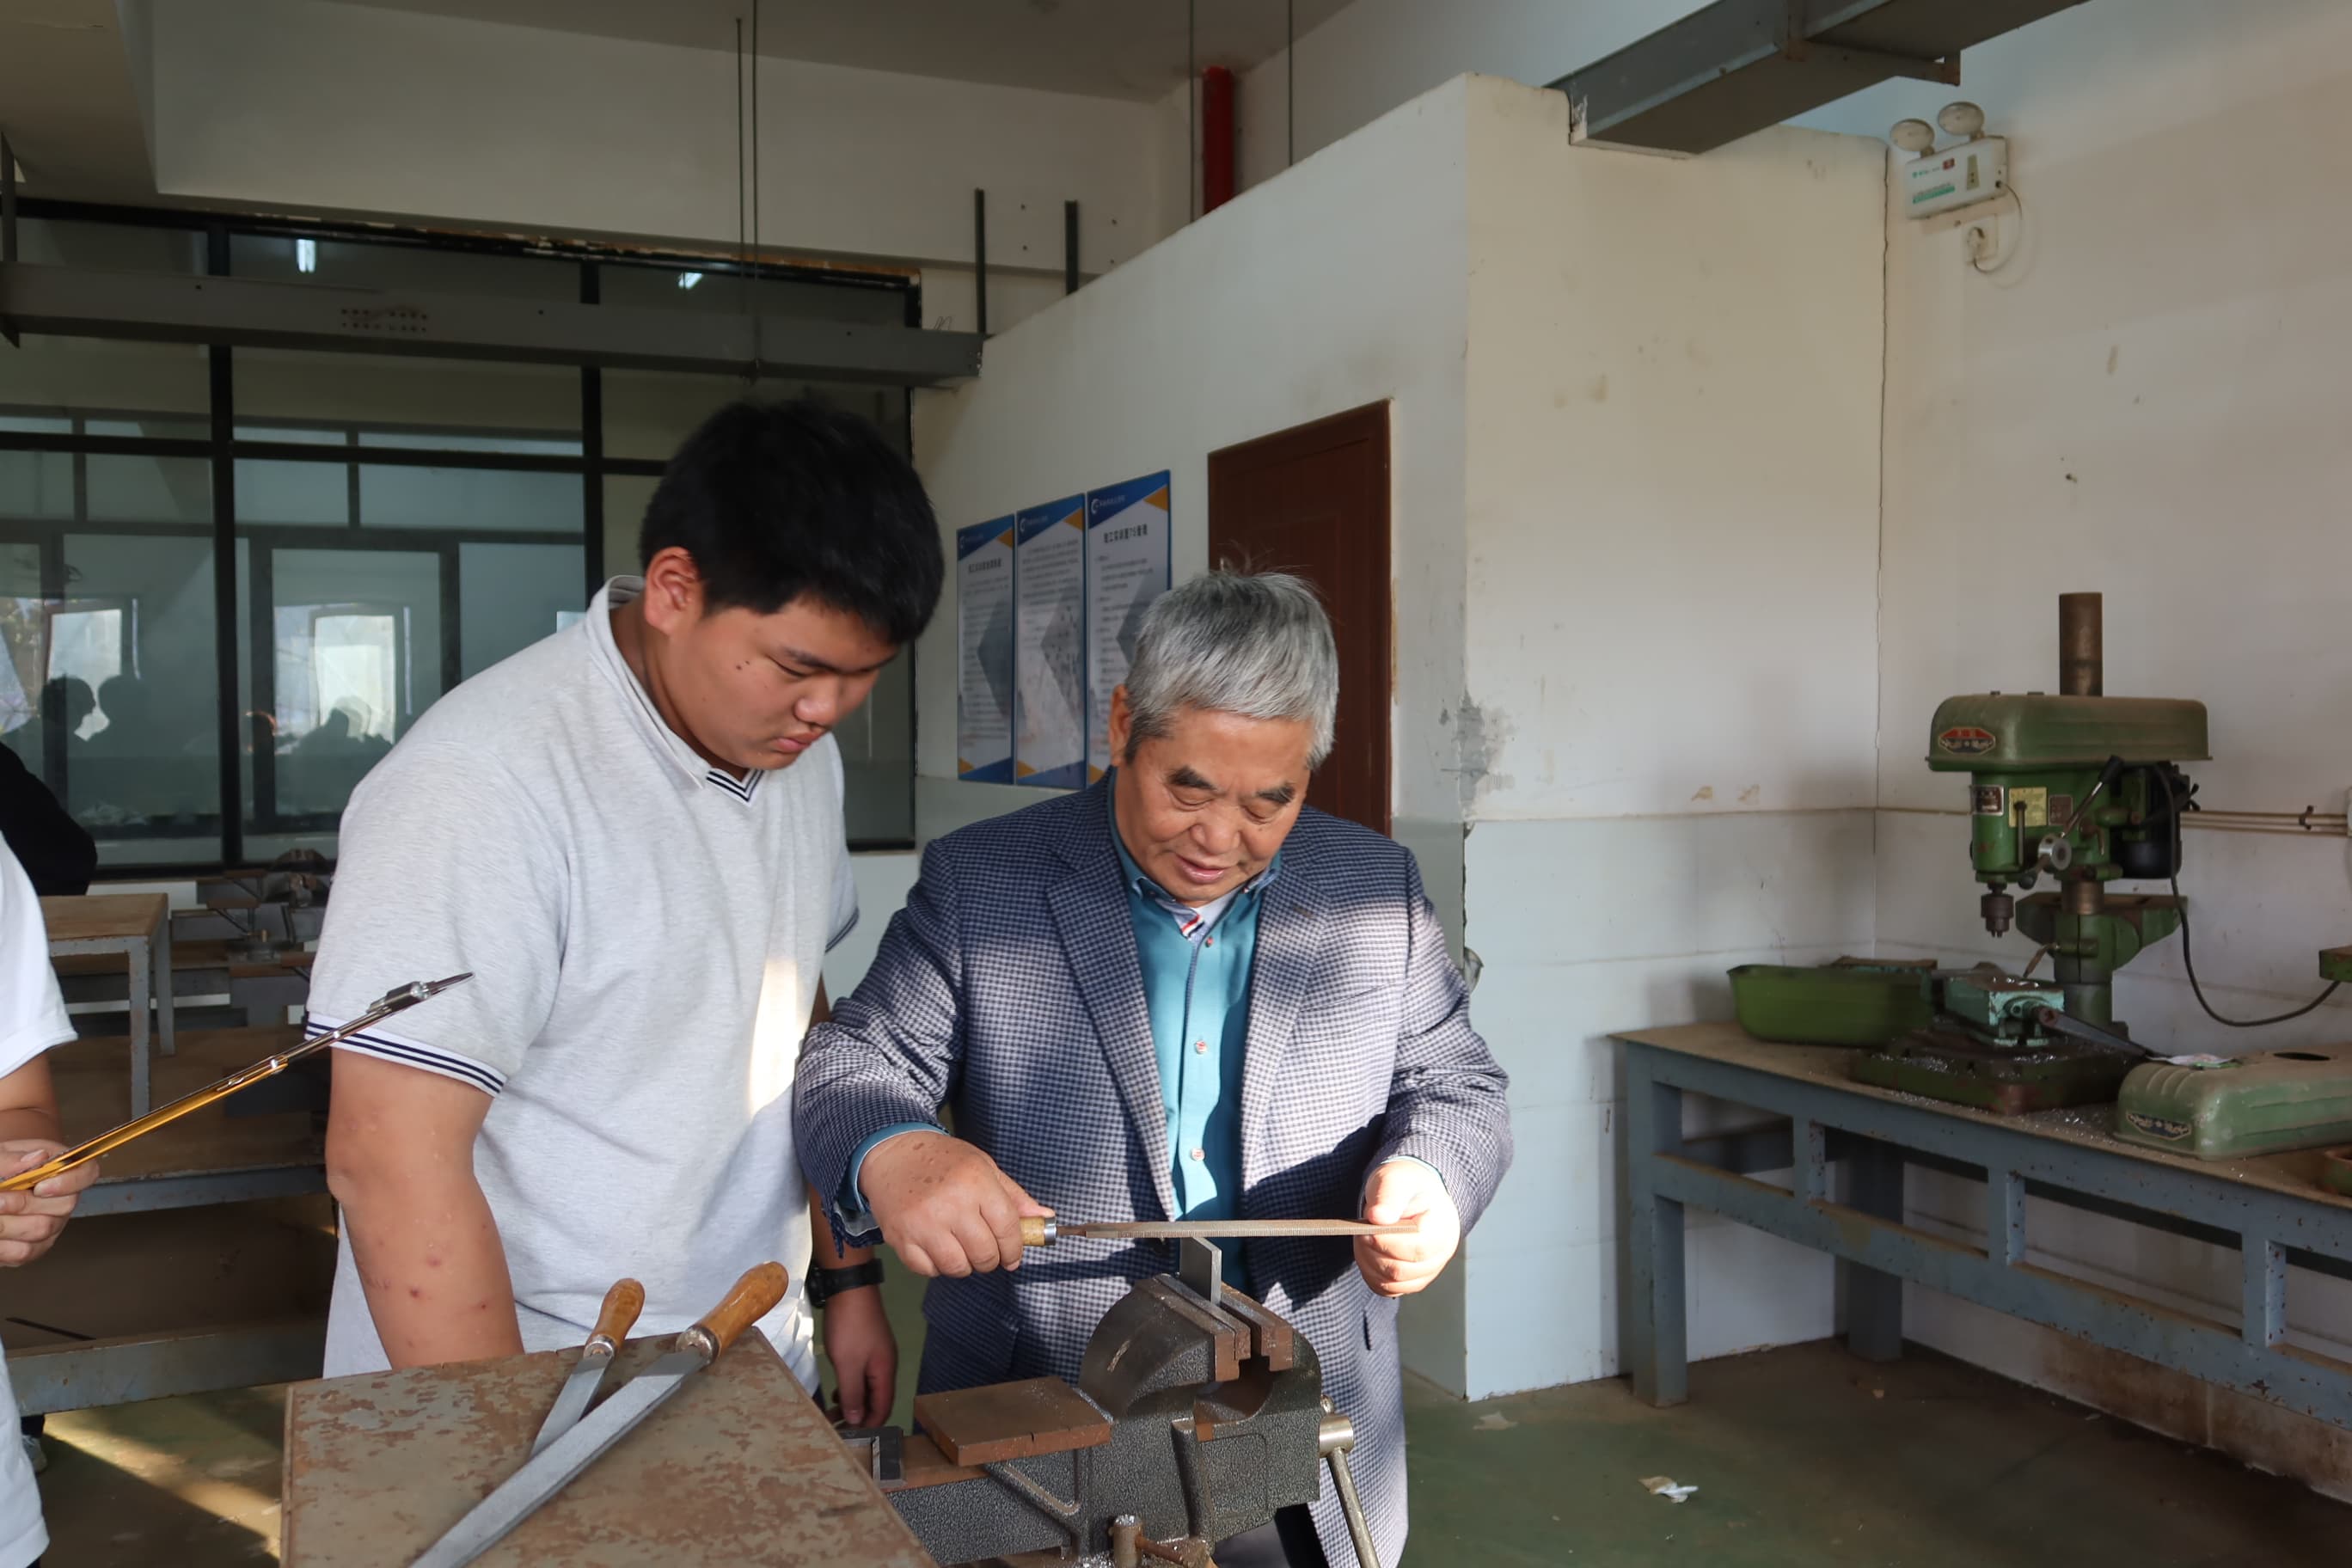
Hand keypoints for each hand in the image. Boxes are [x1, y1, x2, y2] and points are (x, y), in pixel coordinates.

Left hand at [0, 1142, 97, 1266]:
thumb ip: (11, 1159)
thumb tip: (38, 1157)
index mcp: (59, 1167)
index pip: (87, 1172)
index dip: (71, 1182)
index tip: (40, 1187)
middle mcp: (62, 1197)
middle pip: (65, 1205)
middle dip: (24, 1204)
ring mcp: (51, 1224)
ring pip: (42, 1230)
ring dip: (7, 1224)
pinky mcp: (34, 1247)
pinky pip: (24, 1252)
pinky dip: (2, 1245)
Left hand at [821, 1286, 897, 1427]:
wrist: (850, 1289)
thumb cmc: (850, 1329)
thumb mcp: (848, 1365)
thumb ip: (853, 1394)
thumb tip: (857, 1418)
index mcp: (885, 1372)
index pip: (883, 1408)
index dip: (869, 1424)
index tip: (850, 1436)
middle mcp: (885, 1365)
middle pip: (877, 1399)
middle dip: (859, 1415)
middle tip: (836, 1425)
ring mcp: (877, 1354)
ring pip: (868, 1386)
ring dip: (853, 1400)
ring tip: (834, 1410)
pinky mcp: (867, 1345)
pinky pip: (862, 1374)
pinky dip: (851, 1385)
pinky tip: (839, 1389)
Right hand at [859, 1131, 1051, 1278]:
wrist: (893, 1152)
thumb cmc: (942, 1160)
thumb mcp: (983, 1167)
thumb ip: (1014, 1197)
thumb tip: (1044, 1218)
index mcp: (975, 1182)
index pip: (1008, 1228)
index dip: (1015, 1248)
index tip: (1013, 1255)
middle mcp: (950, 1204)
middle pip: (985, 1254)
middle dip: (991, 1259)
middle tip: (986, 1252)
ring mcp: (923, 1223)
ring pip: (957, 1267)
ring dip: (965, 1265)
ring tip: (961, 1248)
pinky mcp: (900, 1238)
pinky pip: (928, 1270)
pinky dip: (937, 1266)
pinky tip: (937, 1247)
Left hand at [1355, 1159, 1459, 1297]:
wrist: (1411, 1193)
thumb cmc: (1405, 1185)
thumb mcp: (1395, 1179)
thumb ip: (1388, 1196)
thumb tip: (1378, 1217)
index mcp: (1443, 1228)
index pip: (1416, 1249)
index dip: (1386, 1242)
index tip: (1367, 1227)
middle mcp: (1441, 1254)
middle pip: (1402, 1270)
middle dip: (1373, 1252)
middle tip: (1361, 1232)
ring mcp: (1428, 1270)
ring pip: (1392, 1283)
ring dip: (1369, 1263)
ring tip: (1364, 1239)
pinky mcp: (1413, 1279)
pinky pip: (1388, 1289)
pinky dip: (1371, 1275)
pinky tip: (1368, 1253)